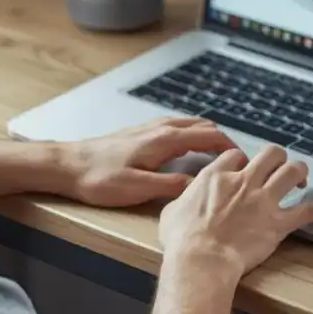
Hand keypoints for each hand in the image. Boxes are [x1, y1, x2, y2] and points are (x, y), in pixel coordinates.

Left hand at [63, 117, 239, 207]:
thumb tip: (202, 186)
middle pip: (202, 126)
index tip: (244, 162)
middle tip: (236, 162)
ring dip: (207, 136)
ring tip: (219, 157)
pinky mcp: (140, 134)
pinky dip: (191, 135)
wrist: (68, 166)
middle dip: (223, 141)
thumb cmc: (98, 179)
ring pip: (189, 125)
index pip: (209, 136)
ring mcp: (149, 128)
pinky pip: (176, 128)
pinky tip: (189, 151)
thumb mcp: (137, 188)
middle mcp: (159, 128)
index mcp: (164, 140)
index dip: (231, 148)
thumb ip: (171, 186)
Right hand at [158, 146, 312, 277]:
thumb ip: (183, 198)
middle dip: (277, 158)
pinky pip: (307, 211)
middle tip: (279, 167)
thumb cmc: (182, 239)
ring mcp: (263, 201)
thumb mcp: (172, 210)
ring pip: (292, 172)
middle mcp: (243, 182)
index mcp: (216, 176)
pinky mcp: (278, 223)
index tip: (244, 168)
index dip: (242, 160)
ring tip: (302, 179)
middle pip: (271, 154)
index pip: (236, 155)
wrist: (201, 259)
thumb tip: (183, 199)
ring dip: (300, 173)